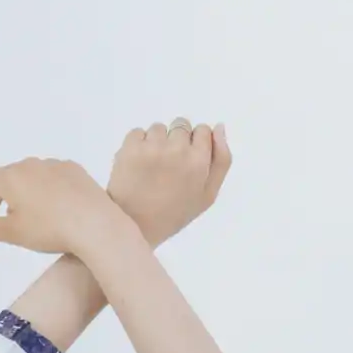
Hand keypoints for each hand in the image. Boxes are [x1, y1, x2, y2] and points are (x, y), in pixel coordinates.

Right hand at [0, 156, 122, 259]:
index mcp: (11, 179)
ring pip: (28, 174)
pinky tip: (52, 204)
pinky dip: (43, 187)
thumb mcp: (14, 234)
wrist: (96, 224)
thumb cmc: (51, 230)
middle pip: (5, 175)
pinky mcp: (73, 169)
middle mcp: (29, 166)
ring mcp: (53, 165)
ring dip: (21, 189)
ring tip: (26, 212)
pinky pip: (51, 175)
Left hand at [106, 119, 231, 246]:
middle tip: (168, 169)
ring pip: (159, 128)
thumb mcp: (207, 196)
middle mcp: (177, 149)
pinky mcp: (130, 146)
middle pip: (182, 126)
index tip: (187, 163)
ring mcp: (152, 146)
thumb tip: (219, 126)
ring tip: (151, 169)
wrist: (133, 226)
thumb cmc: (173, 214)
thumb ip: (221, 160)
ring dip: (156, 142)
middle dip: (177, 142)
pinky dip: (137, 145)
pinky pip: (138, 132)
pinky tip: (137, 166)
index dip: (196, 145)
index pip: (203, 130)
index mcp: (199, 162)